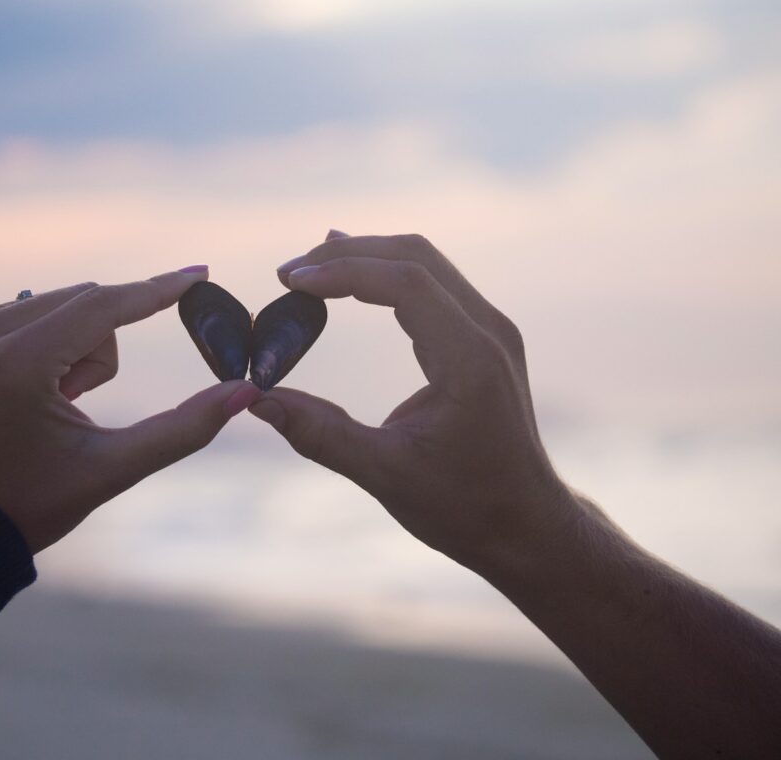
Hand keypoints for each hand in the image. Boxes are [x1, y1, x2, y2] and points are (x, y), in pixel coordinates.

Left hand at [0, 270, 260, 553]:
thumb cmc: (36, 502)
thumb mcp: (116, 468)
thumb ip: (185, 428)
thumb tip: (245, 392)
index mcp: (19, 364)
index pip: (103, 305)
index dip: (158, 290)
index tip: (200, 274)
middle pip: (86, 303)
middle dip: (102, 351)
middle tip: (77, 404)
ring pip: (62, 304)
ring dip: (77, 347)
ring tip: (55, 404)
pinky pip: (31, 312)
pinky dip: (49, 344)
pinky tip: (33, 393)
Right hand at [251, 233, 572, 571]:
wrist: (525, 525)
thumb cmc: (464, 506)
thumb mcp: (384, 474)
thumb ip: (319, 433)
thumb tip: (256, 400)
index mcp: (471, 360)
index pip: (406, 282)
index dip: (343, 271)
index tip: (290, 281)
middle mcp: (489, 332)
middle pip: (416, 256)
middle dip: (348, 254)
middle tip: (289, 272)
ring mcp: (492, 332)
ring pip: (426, 264)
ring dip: (367, 258)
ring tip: (310, 267)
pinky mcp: (484, 341)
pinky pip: (434, 286)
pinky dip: (388, 276)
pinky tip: (355, 281)